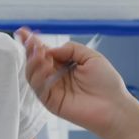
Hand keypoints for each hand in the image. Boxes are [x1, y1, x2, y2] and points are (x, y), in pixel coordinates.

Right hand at [16, 28, 135, 136]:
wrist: (114, 106)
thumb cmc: (107, 83)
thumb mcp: (91, 57)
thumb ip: (71, 49)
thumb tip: (51, 49)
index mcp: (65, 64)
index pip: (46, 52)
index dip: (34, 42)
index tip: (24, 32)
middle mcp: (57, 76)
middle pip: (36, 62)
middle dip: (30, 50)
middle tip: (29, 41)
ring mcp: (53, 89)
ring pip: (33, 75)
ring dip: (33, 62)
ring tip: (39, 53)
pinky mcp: (51, 102)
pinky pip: (38, 88)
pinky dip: (38, 76)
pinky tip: (45, 66)